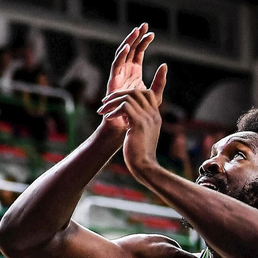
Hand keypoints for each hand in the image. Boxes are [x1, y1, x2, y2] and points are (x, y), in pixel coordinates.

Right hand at [99, 26, 157, 135]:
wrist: (124, 125)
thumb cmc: (137, 113)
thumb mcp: (153, 95)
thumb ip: (160, 81)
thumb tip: (165, 65)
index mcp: (134, 72)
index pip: (138, 52)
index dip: (144, 42)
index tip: (152, 33)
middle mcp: (125, 71)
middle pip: (130, 49)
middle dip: (136, 37)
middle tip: (144, 25)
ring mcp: (118, 75)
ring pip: (122, 54)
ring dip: (128, 42)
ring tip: (136, 31)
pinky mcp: (113, 81)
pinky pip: (116, 65)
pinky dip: (121, 55)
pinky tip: (128, 47)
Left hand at [99, 63, 167, 178]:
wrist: (144, 166)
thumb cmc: (140, 154)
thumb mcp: (141, 135)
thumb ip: (137, 124)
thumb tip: (126, 118)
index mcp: (155, 116)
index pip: (148, 93)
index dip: (130, 93)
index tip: (116, 101)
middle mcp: (153, 115)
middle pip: (137, 91)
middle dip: (118, 94)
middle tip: (104, 102)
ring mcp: (147, 118)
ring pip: (128, 97)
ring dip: (112, 102)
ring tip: (102, 111)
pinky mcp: (139, 123)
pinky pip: (124, 107)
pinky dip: (113, 111)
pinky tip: (107, 118)